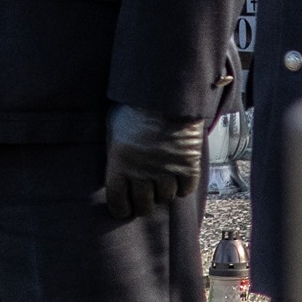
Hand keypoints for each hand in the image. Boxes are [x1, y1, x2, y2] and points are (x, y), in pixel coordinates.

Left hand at [103, 104, 203, 219]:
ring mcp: (166, 172)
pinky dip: (183, 186)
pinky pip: (186, 189)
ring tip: (162, 180)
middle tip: (145, 197)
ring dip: (163, 191)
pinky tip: (179, 176)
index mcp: (119, 165)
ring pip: (165, 198)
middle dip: (143, 204)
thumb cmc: (134, 106)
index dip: (122, 208)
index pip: (118, 203)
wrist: (165, 93)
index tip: (125, 207)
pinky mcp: (187, 166)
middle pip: (144, 206)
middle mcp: (142, 174)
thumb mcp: (113, 127)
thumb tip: (116, 168)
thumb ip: (115, 151)